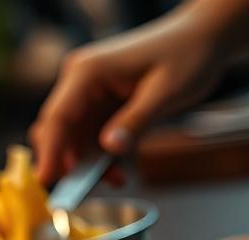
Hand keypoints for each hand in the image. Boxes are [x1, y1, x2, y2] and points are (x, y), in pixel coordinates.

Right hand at [29, 11, 227, 185]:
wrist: (203, 38)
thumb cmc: (187, 55)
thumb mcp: (166, 92)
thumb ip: (136, 122)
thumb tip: (109, 149)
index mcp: (88, 72)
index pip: (58, 117)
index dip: (49, 151)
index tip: (45, 180)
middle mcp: (80, 80)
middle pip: (57, 129)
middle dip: (67, 161)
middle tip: (82, 191)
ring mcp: (88, 91)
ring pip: (72, 137)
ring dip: (86, 163)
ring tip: (115, 178)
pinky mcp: (99, 102)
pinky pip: (89, 136)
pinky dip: (99, 156)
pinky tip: (117, 170)